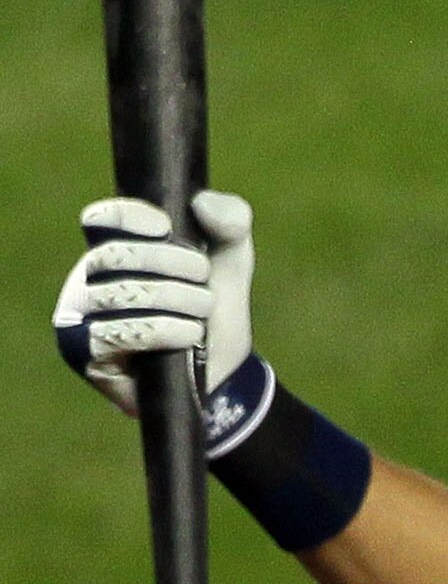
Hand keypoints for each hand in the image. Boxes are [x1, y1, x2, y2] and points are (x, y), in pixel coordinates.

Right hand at [53, 187, 255, 414]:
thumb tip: (202, 204)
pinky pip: (114, 333)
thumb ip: (231, 224)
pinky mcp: (83, 353)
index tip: (166, 227)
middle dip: (168, 263)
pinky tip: (189, 336)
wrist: (221, 379)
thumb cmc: (214, 314)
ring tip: (202, 312)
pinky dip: (161, 331)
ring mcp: (80, 316)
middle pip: (115, 255)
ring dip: (173, 300)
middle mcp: (89, 279)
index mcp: (114, 249)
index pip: (101, 220)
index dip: (128, 217)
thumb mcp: (231, 264)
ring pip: (118, 294)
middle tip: (203, 280)